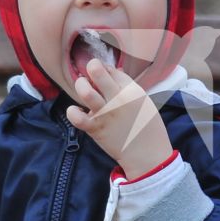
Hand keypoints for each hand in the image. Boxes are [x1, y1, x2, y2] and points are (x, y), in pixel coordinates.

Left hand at [66, 59, 174, 177]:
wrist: (147, 153)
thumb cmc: (147, 126)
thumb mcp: (143, 100)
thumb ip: (128, 86)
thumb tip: (113, 71)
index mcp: (132, 90)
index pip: (111, 69)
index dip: (104, 69)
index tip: (103, 76)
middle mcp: (118, 98)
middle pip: (97, 71)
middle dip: (90, 67)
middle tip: (90, 75)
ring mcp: (105, 113)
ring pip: (85, 92)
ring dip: (80, 85)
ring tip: (83, 88)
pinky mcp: (96, 128)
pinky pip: (76, 117)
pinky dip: (72, 112)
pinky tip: (76, 111)